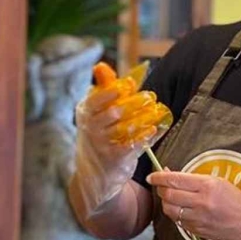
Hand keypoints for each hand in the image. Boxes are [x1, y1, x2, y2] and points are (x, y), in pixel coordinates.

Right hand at [71, 87, 155, 216]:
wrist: (95, 172)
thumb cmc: (99, 134)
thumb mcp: (95, 112)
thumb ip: (102, 90)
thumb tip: (102, 66)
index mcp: (85, 113)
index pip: (95, 101)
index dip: (111, 92)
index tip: (128, 85)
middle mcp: (91, 128)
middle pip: (112, 114)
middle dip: (132, 104)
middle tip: (149, 97)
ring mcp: (101, 144)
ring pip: (123, 129)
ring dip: (141, 119)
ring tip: (154, 109)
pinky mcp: (114, 158)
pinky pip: (131, 145)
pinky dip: (144, 137)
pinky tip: (154, 128)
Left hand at [148, 170, 240, 239]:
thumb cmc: (233, 199)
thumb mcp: (216, 182)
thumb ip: (193, 179)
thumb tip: (169, 175)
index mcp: (207, 186)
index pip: (175, 180)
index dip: (159, 177)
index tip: (151, 176)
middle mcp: (201, 202)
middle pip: (168, 195)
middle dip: (160, 189)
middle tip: (160, 186)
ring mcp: (198, 218)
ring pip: (169, 209)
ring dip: (166, 202)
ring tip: (170, 197)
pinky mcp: (196, 230)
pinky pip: (177, 220)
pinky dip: (175, 213)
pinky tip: (181, 208)